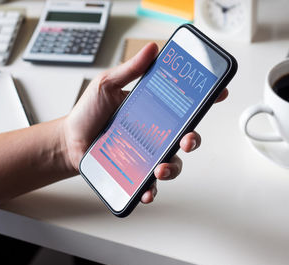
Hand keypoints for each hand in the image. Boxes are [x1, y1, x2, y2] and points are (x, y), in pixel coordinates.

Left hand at [63, 42, 227, 202]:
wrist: (69, 142)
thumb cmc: (88, 113)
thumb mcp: (107, 85)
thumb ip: (129, 69)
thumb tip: (152, 49)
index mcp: (154, 110)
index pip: (184, 104)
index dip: (205, 99)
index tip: (219, 92)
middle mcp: (156, 133)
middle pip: (186, 137)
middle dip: (193, 140)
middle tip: (188, 139)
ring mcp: (148, 154)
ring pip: (173, 164)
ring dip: (173, 168)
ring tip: (161, 169)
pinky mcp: (136, 172)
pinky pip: (150, 184)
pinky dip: (151, 190)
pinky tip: (147, 191)